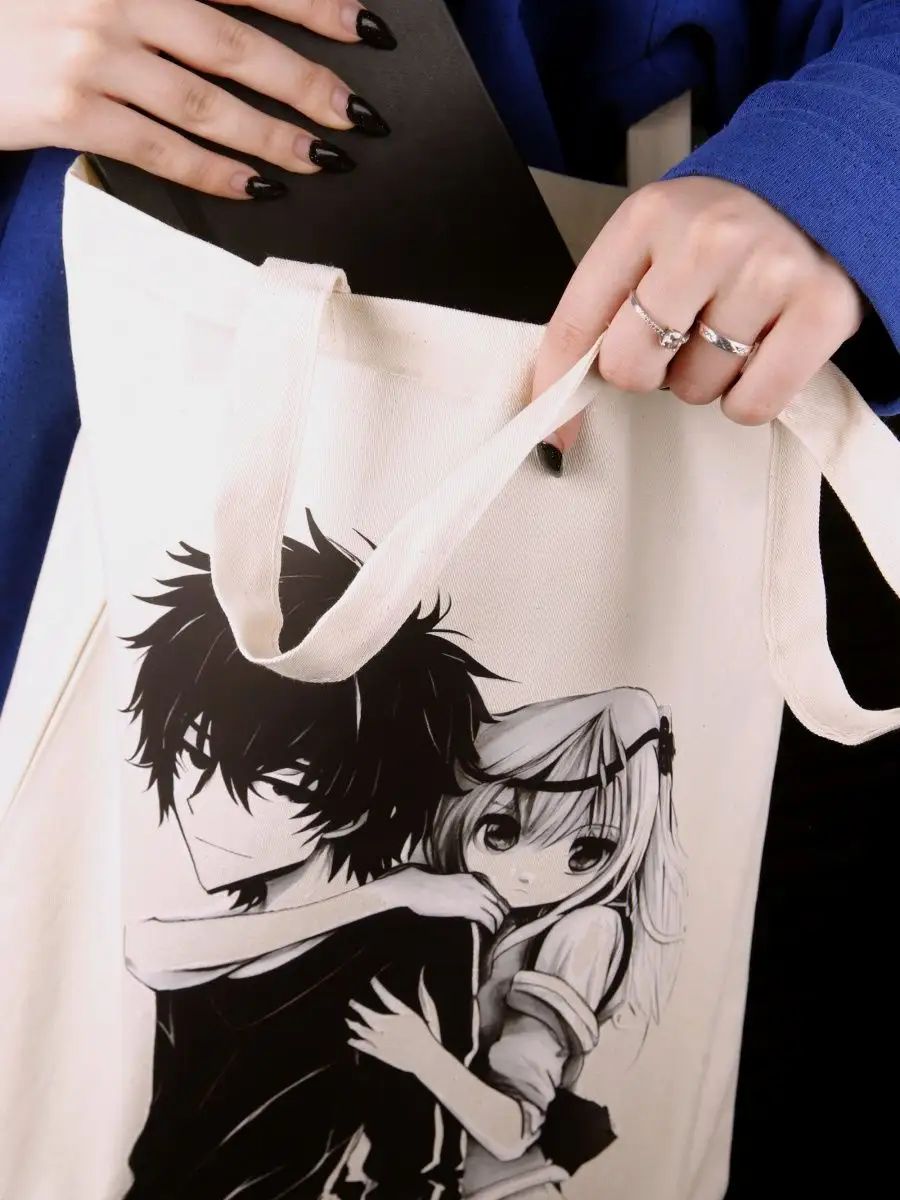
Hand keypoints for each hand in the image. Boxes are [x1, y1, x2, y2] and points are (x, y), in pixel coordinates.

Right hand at [0, 0, 395, 196]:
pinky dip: (214, 173)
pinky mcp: (68, 109)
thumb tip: (239, 31)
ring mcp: (91, 52)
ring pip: (205, 104)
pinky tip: (253, 187)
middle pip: (234, 45)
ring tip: (319, 160)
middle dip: (305, 83)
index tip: (363, 26)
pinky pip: (160, 150)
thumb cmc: (24, 7)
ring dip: (272, 137)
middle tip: (355, 114)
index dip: (310, 3)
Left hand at [347, 978, 435, 1073]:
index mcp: (398, 1017)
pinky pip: (365, 1047)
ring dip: (355, 1025)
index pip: (386, 998)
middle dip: (359, 1008)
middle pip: (369, 1016)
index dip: (379, 988)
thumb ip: (411, 1001)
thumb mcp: (416, 1017)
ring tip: (348, 1020)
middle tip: (352, 1002)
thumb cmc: (424, 1035)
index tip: (372, 980)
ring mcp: (382, 1042)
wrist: (426, 1059)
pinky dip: (357, 1043)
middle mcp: (388, 1028)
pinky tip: (351, 1039)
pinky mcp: (381, 1054)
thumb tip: (418, 982)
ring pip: (364, 1032)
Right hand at [372, 866, 508, 932]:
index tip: (499, 913)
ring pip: (496, 912)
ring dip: (497, 923)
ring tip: (495, 932)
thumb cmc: (427, 888)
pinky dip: (491, 927)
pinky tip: (490, 933)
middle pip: (499, 902)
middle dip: (501, 915)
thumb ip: (462, 891)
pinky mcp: (470, 907)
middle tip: (500, 925)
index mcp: (472, 879)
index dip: (499, 904)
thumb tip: (465, 903)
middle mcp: (477, 886)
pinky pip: (488, 919)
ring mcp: (474, 896)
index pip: (494, 892)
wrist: (418, 888)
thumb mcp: (450, 885)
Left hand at [535, 176, 863, 452]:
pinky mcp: (821, 310)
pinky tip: (761, 353)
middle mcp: (705, 239)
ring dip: (705, 377)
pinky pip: (751, 405)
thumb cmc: (725, 227)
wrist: (825, 183)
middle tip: (680, 337)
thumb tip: (559, 411)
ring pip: (694, 390)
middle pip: (630, 366)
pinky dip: (748, 398)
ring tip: (732, 326)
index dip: (556, 385)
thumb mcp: (654, 240)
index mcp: (647, 218)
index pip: (576, 322)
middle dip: (648, 369)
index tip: (552, 429)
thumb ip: (608, 305)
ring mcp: (767, 273)